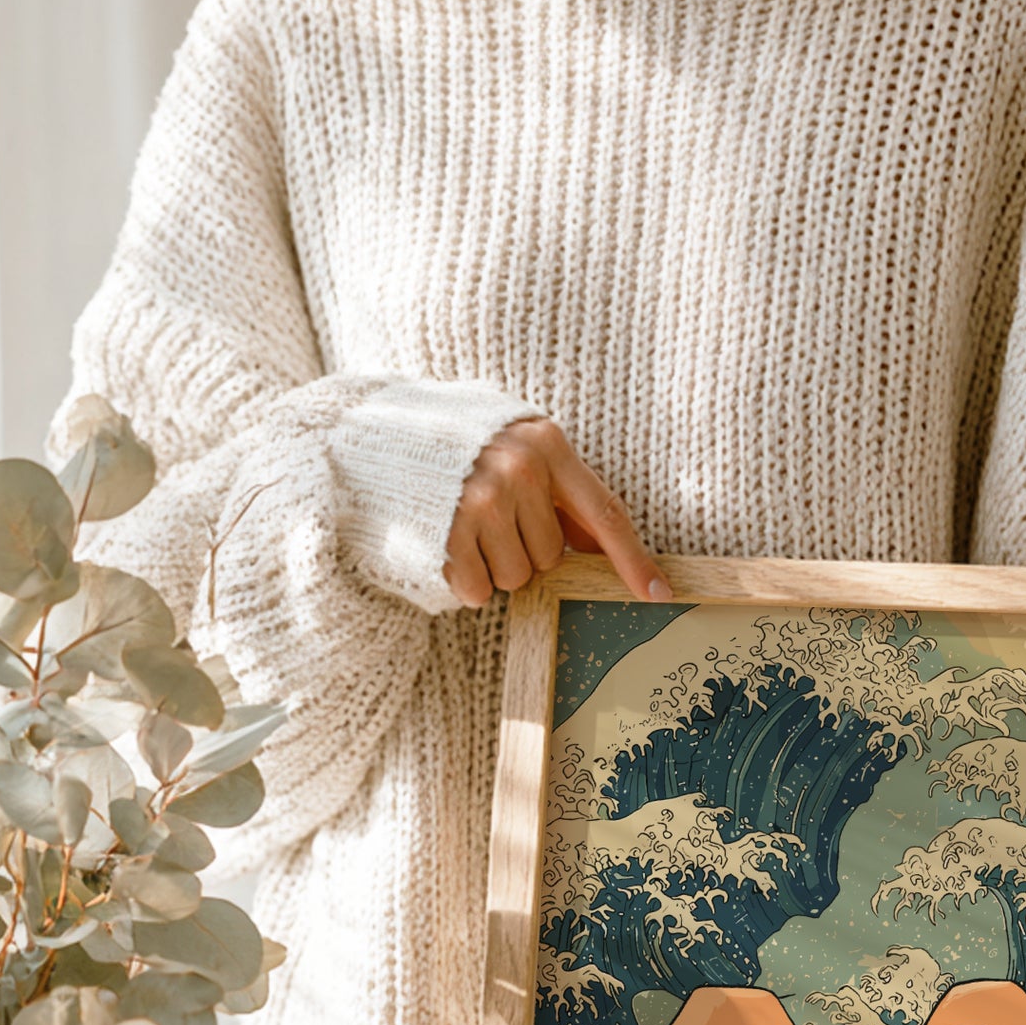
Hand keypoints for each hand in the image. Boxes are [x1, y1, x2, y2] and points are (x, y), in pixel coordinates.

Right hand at [445, 417, 670, 607]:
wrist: (367, 431)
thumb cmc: (451, 443)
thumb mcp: (513, 445)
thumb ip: (557, 489)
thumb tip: (599, 544)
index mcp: (546, 444)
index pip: (605, 513)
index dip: (634, 559)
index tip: (658, 593)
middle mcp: (520, 470)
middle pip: (552, 556)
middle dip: (524, 550)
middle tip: (487, 519)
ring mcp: (482, 501)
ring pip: (517, 578)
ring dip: (493, 567)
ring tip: (462, 528)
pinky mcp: (448, 532)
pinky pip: (479, 590)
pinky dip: (465, 581)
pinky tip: (445, 545)